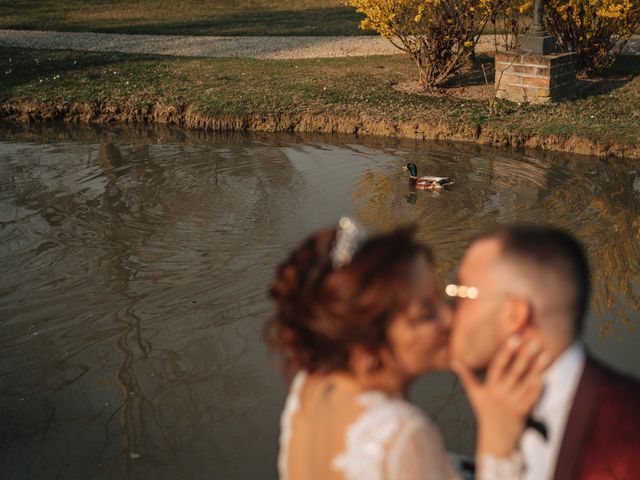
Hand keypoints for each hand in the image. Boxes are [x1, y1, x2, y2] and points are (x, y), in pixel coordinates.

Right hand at [452, 336, 548, 456]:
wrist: (494, 439)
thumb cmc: (485, 413)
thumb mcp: (474, 395)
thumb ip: (466, 377)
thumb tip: (454, 361)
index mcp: (489, 387)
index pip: (498, 365)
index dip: (506, 351)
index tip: (514, 338)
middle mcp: (500, 393)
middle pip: (514, 372)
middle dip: (524, 356)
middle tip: (534, 342)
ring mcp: (511, 403)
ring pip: (525, 383)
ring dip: (537, 369)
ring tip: (545, 354)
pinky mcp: (521, 412)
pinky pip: (530, 399)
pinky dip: (536, 389)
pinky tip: (544, 377)